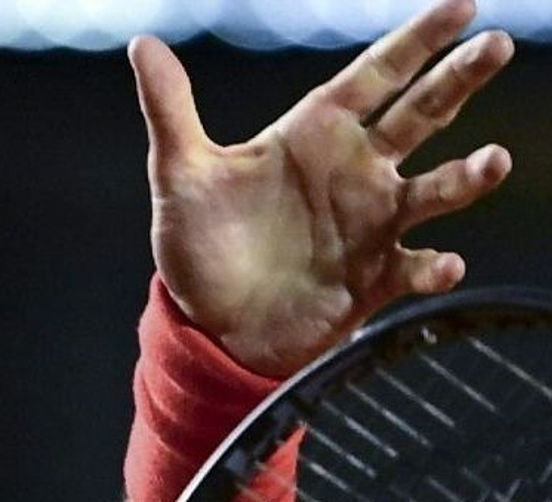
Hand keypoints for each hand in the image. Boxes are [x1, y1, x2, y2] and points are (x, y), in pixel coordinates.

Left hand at [130, 0, 512, 374]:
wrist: (208, 330)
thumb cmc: (199, 250)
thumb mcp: (180, 178)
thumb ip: (171, 112)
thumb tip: (143, 45)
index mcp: (315, 135)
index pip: (377, 73)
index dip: (417, 40)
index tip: (462, 6)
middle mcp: (355, 172)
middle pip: (422, 114)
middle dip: (459, 80)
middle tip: (497, 45)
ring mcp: (370, 226)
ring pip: (433, 189)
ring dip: (465, 177)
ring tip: (493, 163)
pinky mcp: (372, 280)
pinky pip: (412, 268)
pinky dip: (432, 267)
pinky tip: (444, 264)